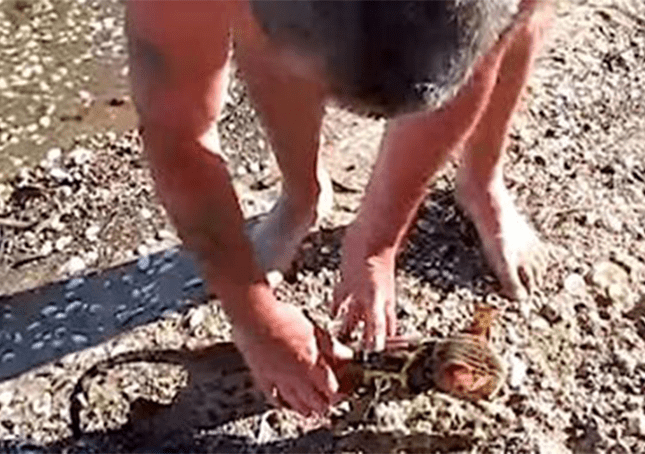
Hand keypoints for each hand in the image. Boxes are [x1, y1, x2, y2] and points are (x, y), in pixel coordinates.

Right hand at [231, 290, 352, 415]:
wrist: (255, 316)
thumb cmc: (282, 318)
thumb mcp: (316, 330)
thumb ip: (332, 347)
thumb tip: (346, 355)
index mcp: (313, 365)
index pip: (332, 389)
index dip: (339, 393)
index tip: (343, 392)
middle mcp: (297, 377)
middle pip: (315, 401)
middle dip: (324, 405)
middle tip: (328, 404)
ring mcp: (278, 379)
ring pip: (295, 403)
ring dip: (305, 409)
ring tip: (311, 412)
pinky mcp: (262, 376)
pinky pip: (272, 397)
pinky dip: (280, 403)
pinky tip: (282, 404)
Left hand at [332, 227, 397, 350]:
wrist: (372, 234)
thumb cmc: (375, 264)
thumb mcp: (374, 297)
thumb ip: (374, 323)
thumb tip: (376, 350)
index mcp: (381, 311)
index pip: (382, 340)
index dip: (378, 356)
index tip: (371, 373)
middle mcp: (373, 304)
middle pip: (368, 330)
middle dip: (361, 346)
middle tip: (351, 362)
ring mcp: (362, 292)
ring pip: (356, 316)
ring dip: (348, 328)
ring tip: (339, 343)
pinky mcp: (350, 279)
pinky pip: (343, 298)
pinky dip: (338, 306)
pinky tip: (330, 311)